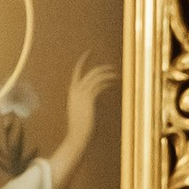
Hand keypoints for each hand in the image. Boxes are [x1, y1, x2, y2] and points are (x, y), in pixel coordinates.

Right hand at [49, 53, 117, 188]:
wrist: (77, 135)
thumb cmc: (79, 127)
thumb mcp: (80, 112)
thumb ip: (83, 104)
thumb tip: (89, 102)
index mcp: (72, 92)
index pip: (77, 73)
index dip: (82, 62)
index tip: (88, 53)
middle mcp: (75, 91)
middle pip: (89, 73)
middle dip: (100, 68)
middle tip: (111, 67)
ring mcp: (81, 94)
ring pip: (95, 77)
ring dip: (107, 74)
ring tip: (116, 75)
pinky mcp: (88, 98)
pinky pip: (98, 85)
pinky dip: (106, 82)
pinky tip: (113, 82)